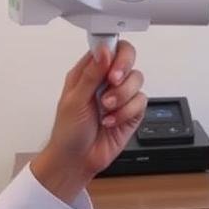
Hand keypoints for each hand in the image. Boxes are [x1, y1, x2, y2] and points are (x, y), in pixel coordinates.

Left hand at [30, 42, 146, 201]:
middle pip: (129, 59)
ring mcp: (120, 96)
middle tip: (112, 82)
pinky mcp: (131, 112)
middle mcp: (105, 81)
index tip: (110, 65)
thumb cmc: (68, 132)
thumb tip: (104, 51)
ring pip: (137, 81)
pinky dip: (126, 113)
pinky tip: (111, 121)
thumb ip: (90, 74)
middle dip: (123, 72)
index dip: (114, 53)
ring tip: (106, 109)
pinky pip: (141, 102)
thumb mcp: (74, 100)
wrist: (76, 160)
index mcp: (88, 72)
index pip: (109, 47)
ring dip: (121, 97)